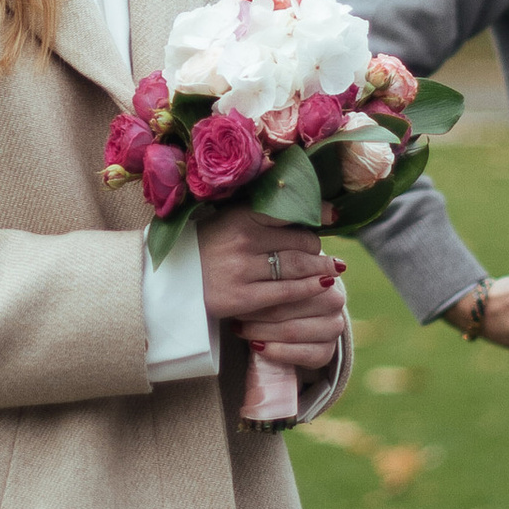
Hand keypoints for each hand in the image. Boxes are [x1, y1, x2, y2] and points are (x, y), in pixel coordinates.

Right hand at [198, 207, 346, 375]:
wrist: (174, 281)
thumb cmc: (209, 246)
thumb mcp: (231, 220)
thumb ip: (265, 214)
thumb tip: (314, 211)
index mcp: (240, 216)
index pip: (289, 210)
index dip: (316, 213)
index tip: (334, 217)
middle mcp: (242, 240)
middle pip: (299, 241)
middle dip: (316, 248)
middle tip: (323, 253)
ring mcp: (241, 271)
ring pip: (297, 266)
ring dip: (320, 267)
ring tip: (332, 268)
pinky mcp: (241, 298)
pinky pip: (287, 292)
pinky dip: (309, 287)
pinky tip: (323, 284)